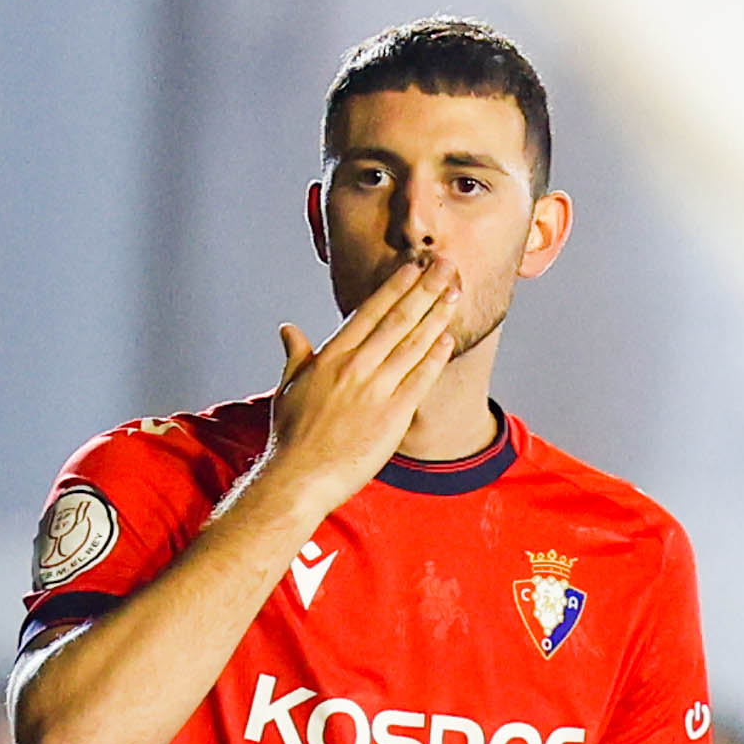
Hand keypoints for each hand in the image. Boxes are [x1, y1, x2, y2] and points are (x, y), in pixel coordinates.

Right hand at [262, 256, 470, 511]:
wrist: (300, 477)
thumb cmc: (291, 437)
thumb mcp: (287, 389)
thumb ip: (296, 355)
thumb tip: (289, 329)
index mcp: (331, 356)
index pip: (369, 311)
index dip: (395, 287)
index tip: (413, 267)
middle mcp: (355, 366)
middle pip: (397, 319)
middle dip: (425, 289)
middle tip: (446, 265)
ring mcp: (375, 390)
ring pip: (412, 344)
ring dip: (437, 315)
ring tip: (455, 293)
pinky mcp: (392, 415)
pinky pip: (419, 380)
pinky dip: (434, 357)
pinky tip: (448, 338)